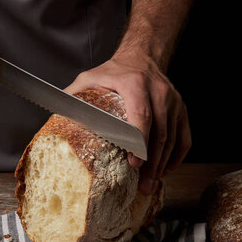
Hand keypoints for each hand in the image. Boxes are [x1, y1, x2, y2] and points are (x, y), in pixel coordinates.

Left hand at [64, 49, 190, 194]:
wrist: (142, 57)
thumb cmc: (114, 71)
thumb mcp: (90, 77)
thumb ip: (75, 93)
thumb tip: (56, 113)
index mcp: (136, 84)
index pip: (142, 116)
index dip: (139, 142)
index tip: (134, 162)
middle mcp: (159, 92)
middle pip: (160, 133)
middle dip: (152, 162)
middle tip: (143, 184)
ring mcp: (174, 102)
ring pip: (172, 138)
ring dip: (163, 164)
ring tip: (151, 183)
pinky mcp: (181, 110)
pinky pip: (184, 137)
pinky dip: (177, 156)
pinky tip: (166, 170)